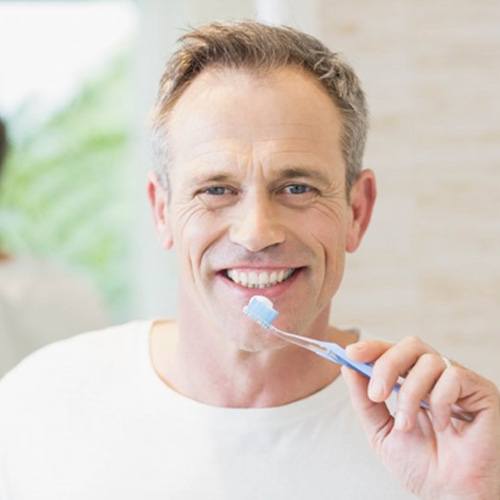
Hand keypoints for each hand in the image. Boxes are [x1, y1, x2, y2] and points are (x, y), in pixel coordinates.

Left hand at [341, 337, 499, 498]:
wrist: (451, 496)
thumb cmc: (422, 467)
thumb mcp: (381, 432)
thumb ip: (364, 401)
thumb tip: (349, 368)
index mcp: (413, 382)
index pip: (393, 351)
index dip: (372, 348)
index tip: (351, 353)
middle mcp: (436, 377)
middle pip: (410, 346)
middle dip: (387, 365)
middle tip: (376, 394)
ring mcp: (459, 382)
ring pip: (429, 360)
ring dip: (410, 394)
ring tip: (407, 424)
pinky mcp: (481, 391)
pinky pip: (454, 376)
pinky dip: (440, 401)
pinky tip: (443, 425)